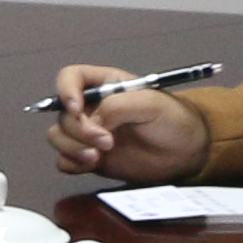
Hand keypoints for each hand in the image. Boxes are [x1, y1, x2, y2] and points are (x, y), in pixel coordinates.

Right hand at [46, 64, 212, 181]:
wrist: (185, 153)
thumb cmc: (173, 120)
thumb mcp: (151, 103)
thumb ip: (118, 106)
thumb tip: (93, 122)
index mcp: (104, 85)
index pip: (70, 78)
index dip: (65, 91)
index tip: (76, 109)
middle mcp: (91, 107)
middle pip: (62, 114)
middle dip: (79, 130)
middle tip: (107, 142)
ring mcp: (88, 133)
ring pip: (58, 137)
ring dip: (72, 148)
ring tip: (98, 156)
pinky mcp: (89, 157)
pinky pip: (64, 160)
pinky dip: (73, 163)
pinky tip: (94, 164)